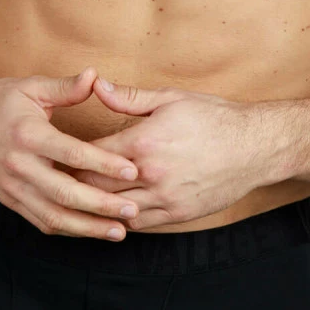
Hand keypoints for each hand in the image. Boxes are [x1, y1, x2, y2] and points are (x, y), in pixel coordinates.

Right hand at [0, 66, 143, 239]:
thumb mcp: (31, 87)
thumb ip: (65, 87)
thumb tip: (95, 76)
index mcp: (27, 134)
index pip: (71, 154)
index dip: (103, 164)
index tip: (132, 170)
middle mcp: (18, 165)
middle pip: (64, 192)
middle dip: (101, 205)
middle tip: (132, 211)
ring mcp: (12, 186)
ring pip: (53, 215)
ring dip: (87, 227)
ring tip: (118, 231)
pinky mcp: (9, 199)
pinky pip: (40, 221)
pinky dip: (68, 229)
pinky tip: (91, 231)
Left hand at [65, 77, 264, 230]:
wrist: (256, 147)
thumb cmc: (214, 118)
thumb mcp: (170, 99)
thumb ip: (129, 97)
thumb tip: (97, 85)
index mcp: (143, 143)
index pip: (89, 156)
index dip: (68, 156)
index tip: (54, 155)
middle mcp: (150, 175)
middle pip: (95, 189)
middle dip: (75, 184)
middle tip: (55, 181)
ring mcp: (165, 199)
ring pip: (114, 211)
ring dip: (95, 207)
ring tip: (75, 201)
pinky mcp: (178, 215)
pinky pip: (139, 224)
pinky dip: (121, 219)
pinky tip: (110, 213)